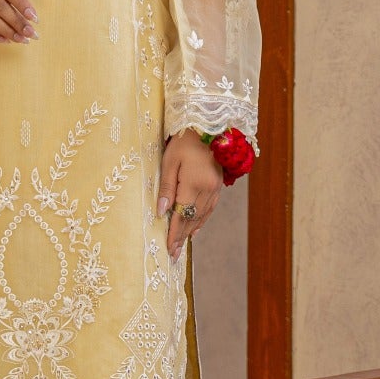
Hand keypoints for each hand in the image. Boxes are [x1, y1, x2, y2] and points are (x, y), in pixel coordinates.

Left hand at [157, 129, 222, 257]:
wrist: (209, 125)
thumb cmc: (184, 141)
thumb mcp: (169, 161)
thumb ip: (166, 188)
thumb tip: (161, 212)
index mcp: (194, 184)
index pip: (182, 215)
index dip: (174, 233)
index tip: (169, 249)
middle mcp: (208, 189)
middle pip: (192, 219)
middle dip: (182, 237)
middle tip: (173, 254)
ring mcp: (215, 188)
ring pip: (203, 215)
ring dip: (191, 231)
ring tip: (182, 244)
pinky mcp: (218, 184)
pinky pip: (210, 208)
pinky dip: (202, 220)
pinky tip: (196, 227)